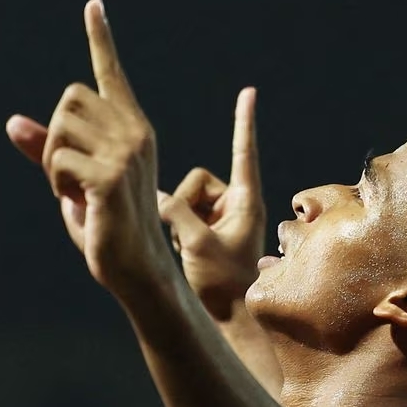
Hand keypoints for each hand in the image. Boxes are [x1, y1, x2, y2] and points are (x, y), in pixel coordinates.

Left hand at [4, 0, 174, 302]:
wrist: (137, 268)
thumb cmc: (107, 225)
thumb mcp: (72, 181)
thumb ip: (46, 150)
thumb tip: (12, 122)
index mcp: (131, 129)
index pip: (109, 75)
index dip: (100, 39)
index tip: (93, 5)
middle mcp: (134, 133)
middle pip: (67, 101)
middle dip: (53, 138)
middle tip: (70, 178)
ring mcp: (126, 153)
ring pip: (58, 129)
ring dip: (52, 164)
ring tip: (76, 193)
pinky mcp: (111, 176)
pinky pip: (57, 160)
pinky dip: (57, 184)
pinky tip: (80, 204)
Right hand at [157, 86, 266, 318]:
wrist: (231, 314)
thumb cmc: (224, 284)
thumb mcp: (199, 247)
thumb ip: (178, 216)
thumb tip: (157, 196)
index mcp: (245, 202)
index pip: (243, 153)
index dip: (244, 122)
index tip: (249, 92)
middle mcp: (234, 204)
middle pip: (196, 181)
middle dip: (186, 206)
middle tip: (195, 239)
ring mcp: (220, 216)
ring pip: (184, 199)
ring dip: (181, 221)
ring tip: (193, 250)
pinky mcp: (207, 228)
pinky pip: (180, 214)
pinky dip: (177, 229)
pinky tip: (185, 252)